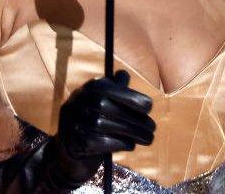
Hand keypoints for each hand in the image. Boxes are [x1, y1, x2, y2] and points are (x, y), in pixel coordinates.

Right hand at [44, 70, 154, 188]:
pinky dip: (118, 143)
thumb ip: (114, 89)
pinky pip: (97, 141)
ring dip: (130, 132)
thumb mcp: (103, 102)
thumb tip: (123, 74)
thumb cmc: (95, 121)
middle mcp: (75, 103)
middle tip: (152, 127)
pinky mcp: (74, 143)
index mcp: (86, 89)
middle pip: (104, 105)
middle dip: (132, 116)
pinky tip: (130, 144)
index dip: (129, 96)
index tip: (149, 106)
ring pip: (101, 124)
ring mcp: (72, 122)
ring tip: (147, 138)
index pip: (106, 87)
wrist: (72, 149)